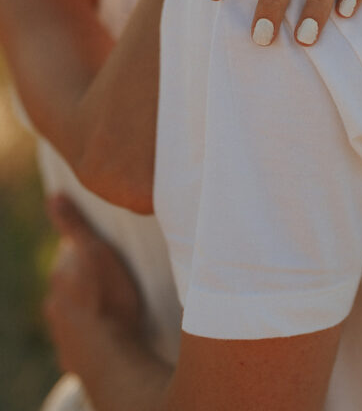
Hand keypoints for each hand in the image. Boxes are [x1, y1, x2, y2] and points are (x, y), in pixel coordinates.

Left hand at [44, 194, 143, 373]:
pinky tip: (111, 330)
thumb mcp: (96, 251)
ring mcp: (62, 330)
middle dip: (87, 278)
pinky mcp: (73, 354)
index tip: (106, 253)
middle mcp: (54, 302)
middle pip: (72, 282)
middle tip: (115, 278)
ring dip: (90, 306)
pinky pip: (83, 337)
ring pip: (75, 310)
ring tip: (116, 306)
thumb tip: (53, 196)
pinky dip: (93, 332)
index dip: (89, 250)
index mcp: (60, 275)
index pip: (71, 253)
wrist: (111, 356)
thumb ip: (73, 225)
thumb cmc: (108, 299)